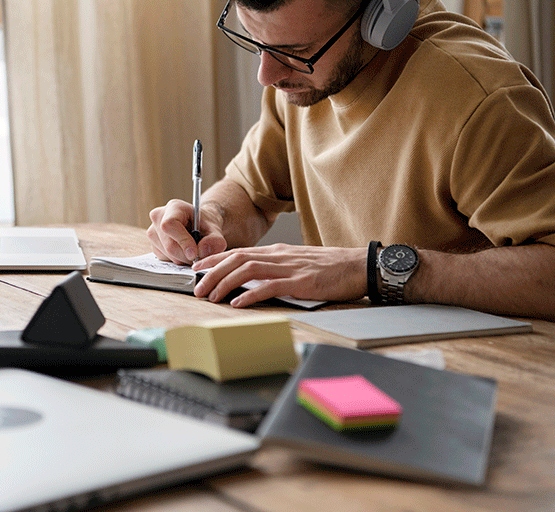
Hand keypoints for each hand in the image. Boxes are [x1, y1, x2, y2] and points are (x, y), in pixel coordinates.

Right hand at [147, 199, 226, 263]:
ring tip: (193, 251)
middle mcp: (158, 217)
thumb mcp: (215, 231)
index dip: (182, 241)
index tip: (194, 253)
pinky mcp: (153, 244)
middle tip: (199, 257)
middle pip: (168, 244)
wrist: (200, 227)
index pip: (169, 225)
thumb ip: (214, 241)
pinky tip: (183, 251)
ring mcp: (153, 231)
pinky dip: (176, 260)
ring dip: (182, 259)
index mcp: (174, 207)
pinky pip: (164, 259)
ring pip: (166, 254)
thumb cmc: (205, 225)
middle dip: (185, 255)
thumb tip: (202, 251)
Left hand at [192, 244, 367, 306]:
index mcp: (277, 252)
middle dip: (212, 273)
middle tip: (196, 288)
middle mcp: (279, 256)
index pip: (238, 252)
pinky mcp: (301, 282)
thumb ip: (276, 268)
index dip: (214, 259)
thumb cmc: (330, 268)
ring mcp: (289, 268)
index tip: (197, 268)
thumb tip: (253, 279)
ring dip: (225, 283)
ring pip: (247, 270)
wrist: (358, 266)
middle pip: (237, 259)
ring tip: (211, 296)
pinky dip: (250, 294)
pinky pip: (270, 286)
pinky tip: (238, 303)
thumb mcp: (297, 263)